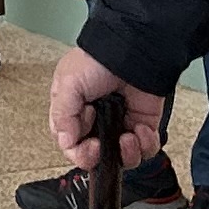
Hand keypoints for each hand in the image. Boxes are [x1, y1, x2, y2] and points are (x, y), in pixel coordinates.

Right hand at [47, 46, 167, 175]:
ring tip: (128, 137)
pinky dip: (145, 145)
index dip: (81, 152)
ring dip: (126, 155)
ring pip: (122, 159)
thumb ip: (62, 115)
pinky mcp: (143, 125)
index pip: (71, 147)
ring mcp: (120, 125)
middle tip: (105, 145)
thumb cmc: (96, 61)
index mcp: (73, 114)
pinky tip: (141, 130)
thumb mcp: (68, 84)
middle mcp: (95, 123)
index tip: (91, 145)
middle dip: (102, 157)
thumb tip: (66, 142)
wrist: (131, 49)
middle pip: (97, 158)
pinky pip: (146, 150)